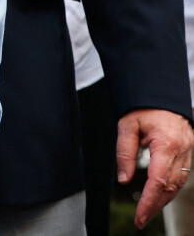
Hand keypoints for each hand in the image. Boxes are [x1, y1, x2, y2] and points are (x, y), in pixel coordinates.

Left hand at [117, 108, 192, 228]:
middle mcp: (181, 149)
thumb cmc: (144, 106)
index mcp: (166, 143)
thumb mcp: (127, 124)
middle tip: (140, 219)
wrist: (161, 91)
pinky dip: (170, 188)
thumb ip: (124, 152)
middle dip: (155, 206)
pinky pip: (181, 175)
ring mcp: (188, 150)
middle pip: (170, 187)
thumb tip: (123, 179)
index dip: (148, 202)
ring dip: (163, 200)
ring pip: (178, 184)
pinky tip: (160, 194)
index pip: (158, 181)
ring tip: (148, 210)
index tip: (139, 216)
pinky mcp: (188, 149)